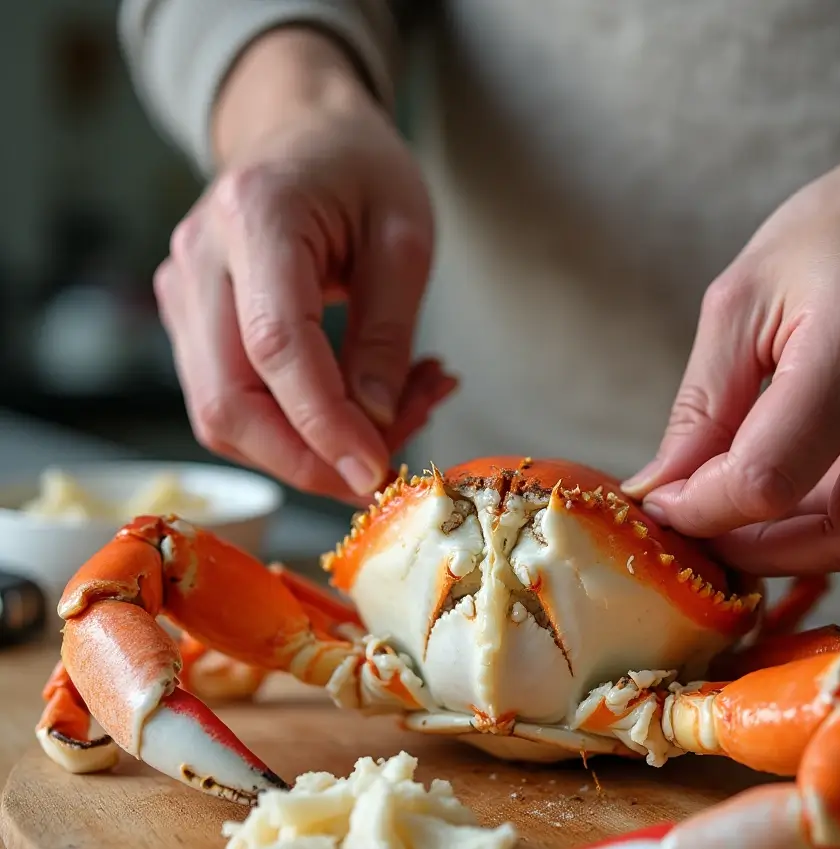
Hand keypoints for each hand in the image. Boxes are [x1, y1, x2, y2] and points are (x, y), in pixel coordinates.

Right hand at [154, 29, 455, 501]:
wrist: (300, 131)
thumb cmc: (361, 171)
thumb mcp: (405, 239)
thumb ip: (387, 335)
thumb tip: (373, 425)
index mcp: (257, 215)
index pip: (276, 345)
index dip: (325, 424)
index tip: (376, 471)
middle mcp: (199, 257)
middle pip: (228, 400)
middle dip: (308, 460)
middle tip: (383, 468)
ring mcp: (181, 292)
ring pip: (221, 415)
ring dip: (304, 450)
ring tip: (387, 422)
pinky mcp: (187, 323)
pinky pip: (229, 401)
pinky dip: (290, 428)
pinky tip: (350, 410)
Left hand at [622, 67, 839, 576]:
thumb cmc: (836, 230)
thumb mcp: (741, 302)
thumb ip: (700, 409)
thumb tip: (663, 491)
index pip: (767, 480)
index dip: (702, 511)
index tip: (663, 505)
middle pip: (836, 536)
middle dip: (753, 551)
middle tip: (698, 532)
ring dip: (790, 543)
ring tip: (733, 513)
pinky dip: (826, 515)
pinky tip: (784, 491)